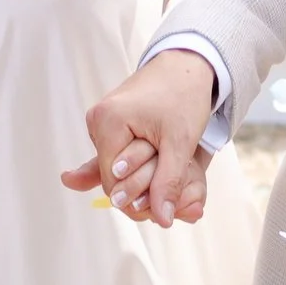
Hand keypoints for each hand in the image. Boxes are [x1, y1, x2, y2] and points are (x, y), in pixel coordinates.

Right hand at [61, 49, 215, 226]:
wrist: (187, 64)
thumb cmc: (184, 96)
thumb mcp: (180, 142)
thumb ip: (168, 182)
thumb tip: (161, 220)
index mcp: (107, 123)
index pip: (113, 182)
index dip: (139, 197)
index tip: (167, 203)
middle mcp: (97, 122)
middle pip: (113, 177)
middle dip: (142, 188)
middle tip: (175, 194)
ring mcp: (102, 122)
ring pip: (118, 169)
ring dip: (143, 177)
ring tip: (170, 173)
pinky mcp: (112, 123)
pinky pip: (120, 155)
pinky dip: (138, 165)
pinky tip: (141, 175)